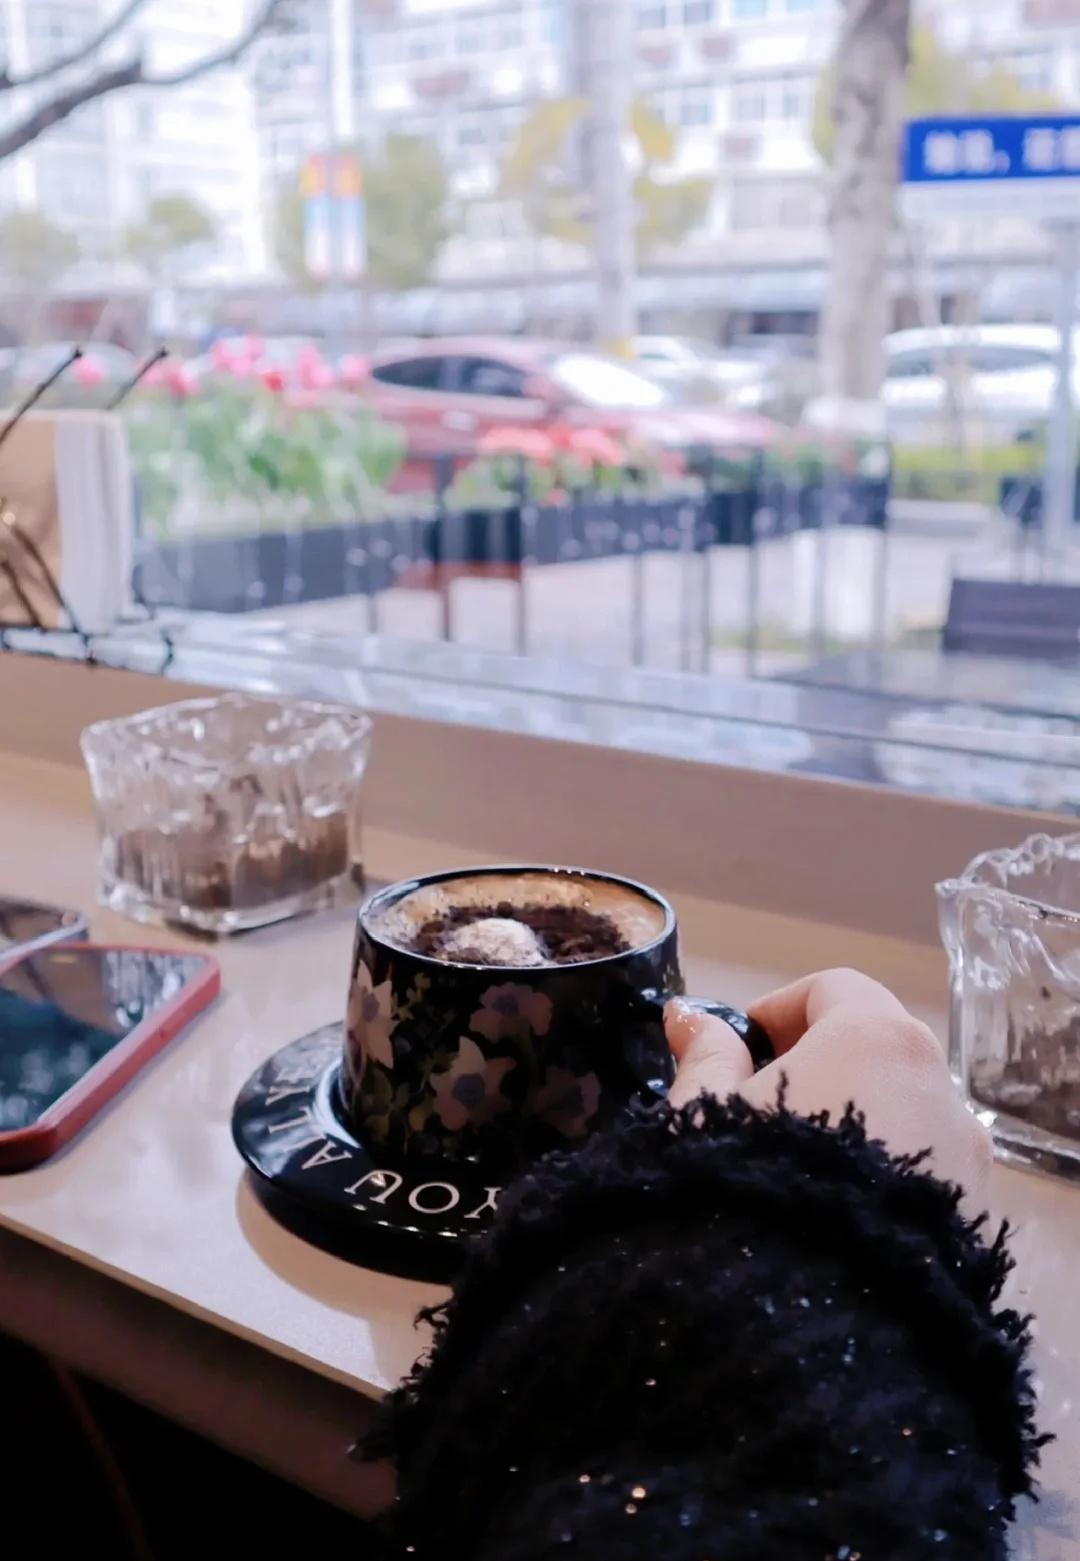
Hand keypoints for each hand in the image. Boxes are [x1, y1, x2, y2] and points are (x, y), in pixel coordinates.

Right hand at [665, 969, 991, 1209]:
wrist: (808, 1330)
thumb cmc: (745, 1191)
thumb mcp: (704, 1113)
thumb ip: (705, 1056)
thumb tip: (689, 1017)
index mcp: (876, 1038)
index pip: (833, 988)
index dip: (777, 1009)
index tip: (737, 1047)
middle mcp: (938, 1085)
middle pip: (875, 1046)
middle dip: (816, 1064)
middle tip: (757, 1109)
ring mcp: (966, 1157)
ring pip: (903, 1113)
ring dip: (852, 1122)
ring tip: (791, 1171)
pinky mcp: (973, 1221)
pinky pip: (922, 1174)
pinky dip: (881, 1176)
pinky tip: (828, 1219)